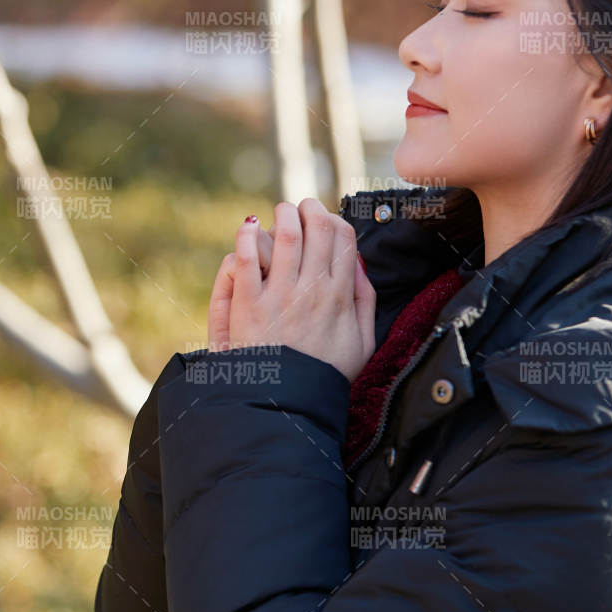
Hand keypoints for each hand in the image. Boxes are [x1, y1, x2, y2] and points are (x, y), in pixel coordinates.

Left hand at [206, 199, 375, 381]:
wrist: (287, 403)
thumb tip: (358, 264)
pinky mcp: (249, 304)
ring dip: (283, 216)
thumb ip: (364, 301)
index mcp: (340, 296)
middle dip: (309, 209)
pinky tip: (249, 226)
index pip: (343, 238)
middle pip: (316, 229)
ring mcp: (280, 296)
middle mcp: (312, 290)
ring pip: (285, 236)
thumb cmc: (324, 373)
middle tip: (301, 208)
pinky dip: (247, 236)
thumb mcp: (362, 342)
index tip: (324, 219)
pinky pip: (247, 259)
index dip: (334, 219)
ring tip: (279, 213)